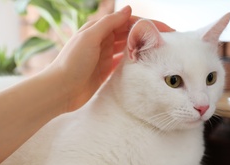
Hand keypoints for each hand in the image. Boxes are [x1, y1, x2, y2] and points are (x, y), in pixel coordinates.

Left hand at [46, 5, 172, 111]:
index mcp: (98, 28)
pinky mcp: (105, 71)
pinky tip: (144, 64)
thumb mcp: (90, 38)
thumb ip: (109, 23)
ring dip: (142, 48)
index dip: (148, 24)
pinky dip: (133, 61)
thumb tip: (129, 9)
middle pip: (130, 34)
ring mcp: (104, 56)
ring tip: (160, 52)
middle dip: (148, 36)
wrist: (60, 90)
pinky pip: (123, 63)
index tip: (167, 30)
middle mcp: (102, 40)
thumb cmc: (72, 62)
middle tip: (169, 42)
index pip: (128, 22)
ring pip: (128, 48)